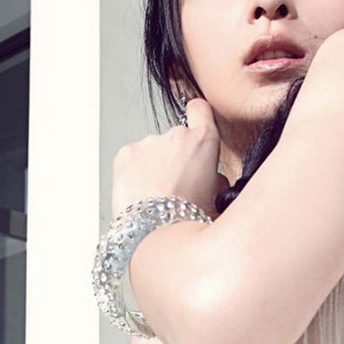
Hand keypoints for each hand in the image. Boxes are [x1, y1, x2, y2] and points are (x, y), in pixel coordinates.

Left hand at [110, 97, 229, 219]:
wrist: (156, 233)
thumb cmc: (188, 221)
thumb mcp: (218, 199)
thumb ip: (215, 178)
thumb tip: (210, 179)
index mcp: (203, 141)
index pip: (200, 110)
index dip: (197, 116)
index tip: (195, 121)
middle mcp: (175, 135)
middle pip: (174, 140)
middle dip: (175, 158)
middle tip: (174, 186)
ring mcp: (147, 143)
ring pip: (152, 151)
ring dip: (153, 168)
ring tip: (155, 196)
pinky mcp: (125, 154)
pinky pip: (132, 160)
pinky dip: (134, 174)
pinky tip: (140, 194)